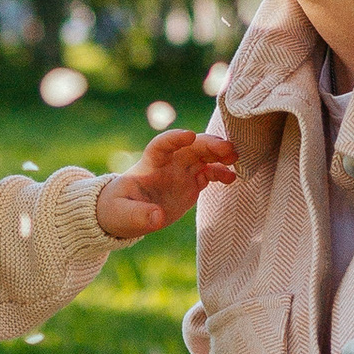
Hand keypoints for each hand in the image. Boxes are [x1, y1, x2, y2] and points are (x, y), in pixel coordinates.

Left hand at [94, 120, 237, 240]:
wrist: (124, 214)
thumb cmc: (118, 209)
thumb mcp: (123, 215)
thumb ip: (139, 215)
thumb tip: (157, 217)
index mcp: (150, 164)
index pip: (162, 144)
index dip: (175, 138)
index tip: (190, 135)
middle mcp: (169, 163)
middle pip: (190, 147)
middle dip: (208, 145)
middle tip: (228, 149)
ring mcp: (181, 172)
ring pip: (203, 156)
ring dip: (219, 154)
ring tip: (236, 158)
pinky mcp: (191, 184)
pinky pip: (209, 173)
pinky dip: (221, 172)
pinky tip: (232, 178)